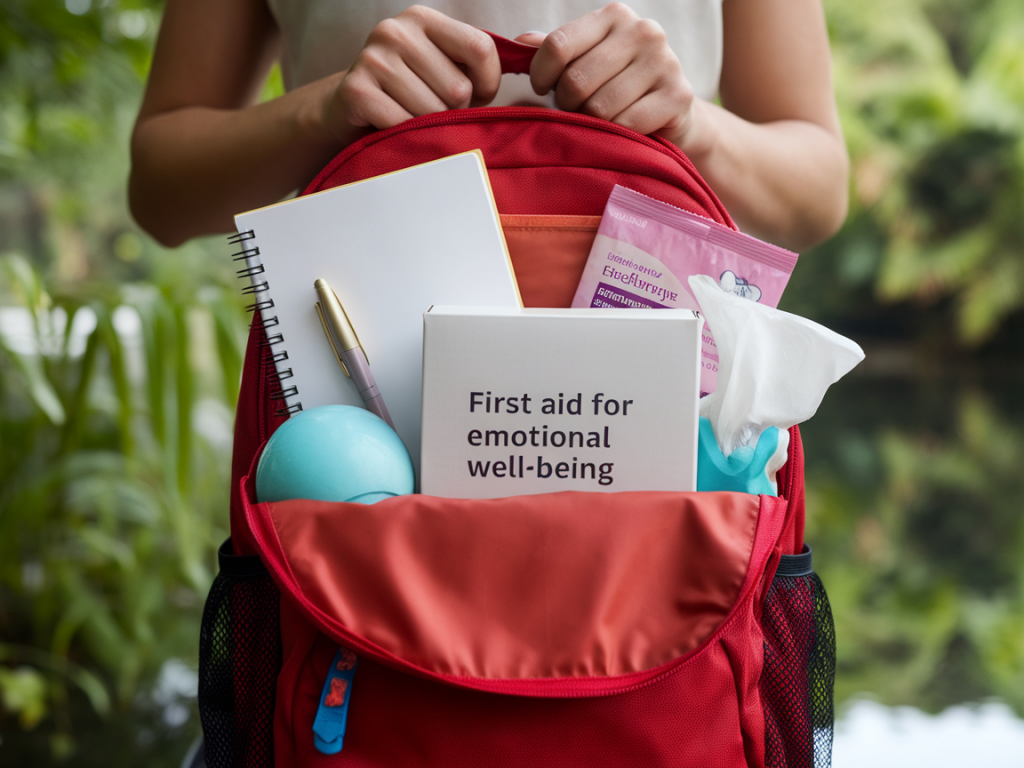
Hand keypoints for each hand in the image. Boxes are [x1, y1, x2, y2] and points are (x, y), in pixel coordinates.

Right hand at [324, 5, 501, 135]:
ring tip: (412, 117)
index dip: (489, 84)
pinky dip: (406, 136)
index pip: (481, 49)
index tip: (478, 97)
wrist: (347, 108)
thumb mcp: (441, 64)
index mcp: (424, 19)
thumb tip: (530, 57)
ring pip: (434, 111)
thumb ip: (475, 61)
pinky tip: (394, 126)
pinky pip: (404, 125)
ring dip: (430, 126)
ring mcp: (373, 59)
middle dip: (455, 111)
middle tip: (434, 111)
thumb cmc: (407, 91)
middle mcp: (396, 31)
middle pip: (459, 88)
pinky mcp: (356, 91)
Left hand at [525, 3, 699, 148]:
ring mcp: (664, 61)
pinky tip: (622, 131)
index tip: (543, 89)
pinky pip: (625, 125)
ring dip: (592, 123)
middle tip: (576, 109)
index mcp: (613, 16)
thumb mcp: (585, 61)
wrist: (672, 111)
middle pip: (576, 81)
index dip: (540, 75)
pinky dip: (616, 136)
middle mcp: (642, 31)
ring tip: (601, 119)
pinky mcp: (678, 95)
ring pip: (599, 107)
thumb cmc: (619, 85)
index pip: (557, 45)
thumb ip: (555, 51)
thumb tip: (518, 43)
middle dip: (568, 104)